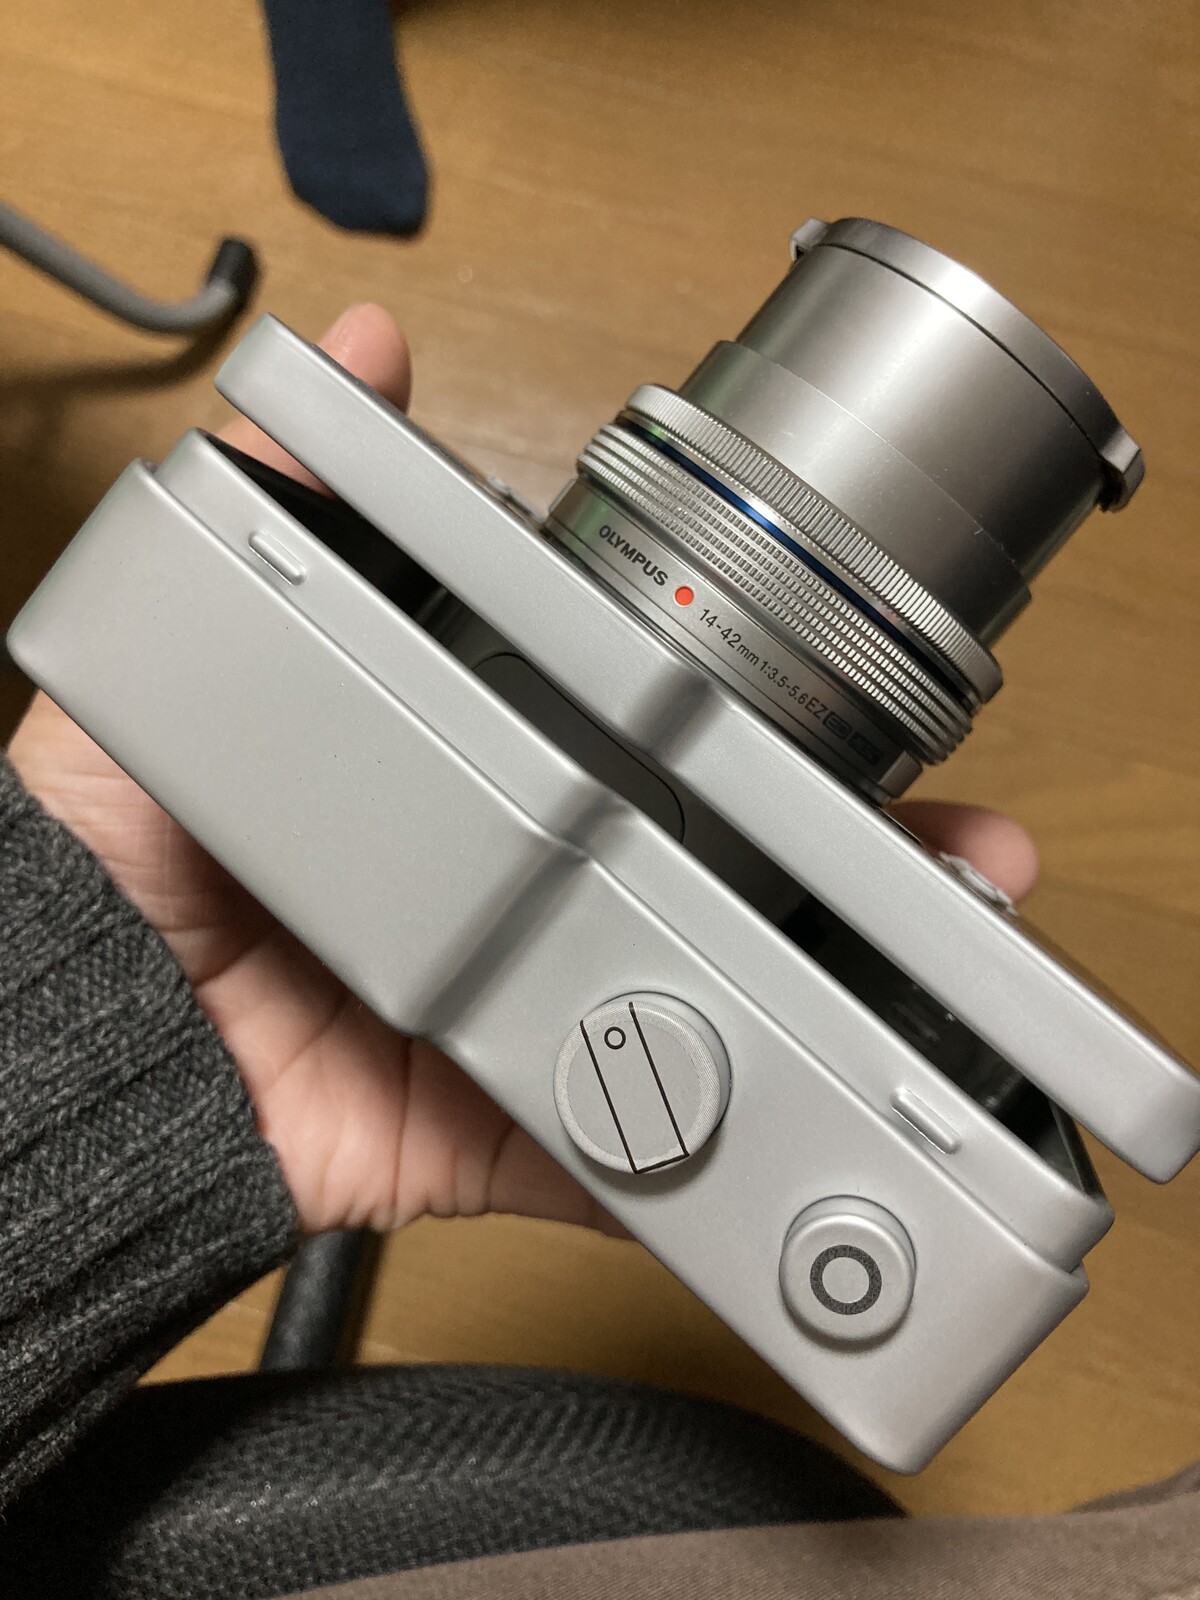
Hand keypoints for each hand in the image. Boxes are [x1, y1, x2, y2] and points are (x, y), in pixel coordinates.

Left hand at [7, 305, 1038, 1234]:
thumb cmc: (128, 843)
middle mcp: (507, 897)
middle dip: (845, 866)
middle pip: (702, 879)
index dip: (752, 733)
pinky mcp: (494, 1130)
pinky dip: (708, 1156)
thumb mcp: (199, 642)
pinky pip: (620, 1157)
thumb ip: (288, 498)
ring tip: (932, 958)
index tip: (843, 712)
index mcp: (468, 782)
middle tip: (954, 840)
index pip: (639, 746)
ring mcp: (514, 1020)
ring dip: (821, 994)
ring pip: (698, 1011)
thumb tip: (368, 348)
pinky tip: (821, 1117)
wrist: (79, 1036)